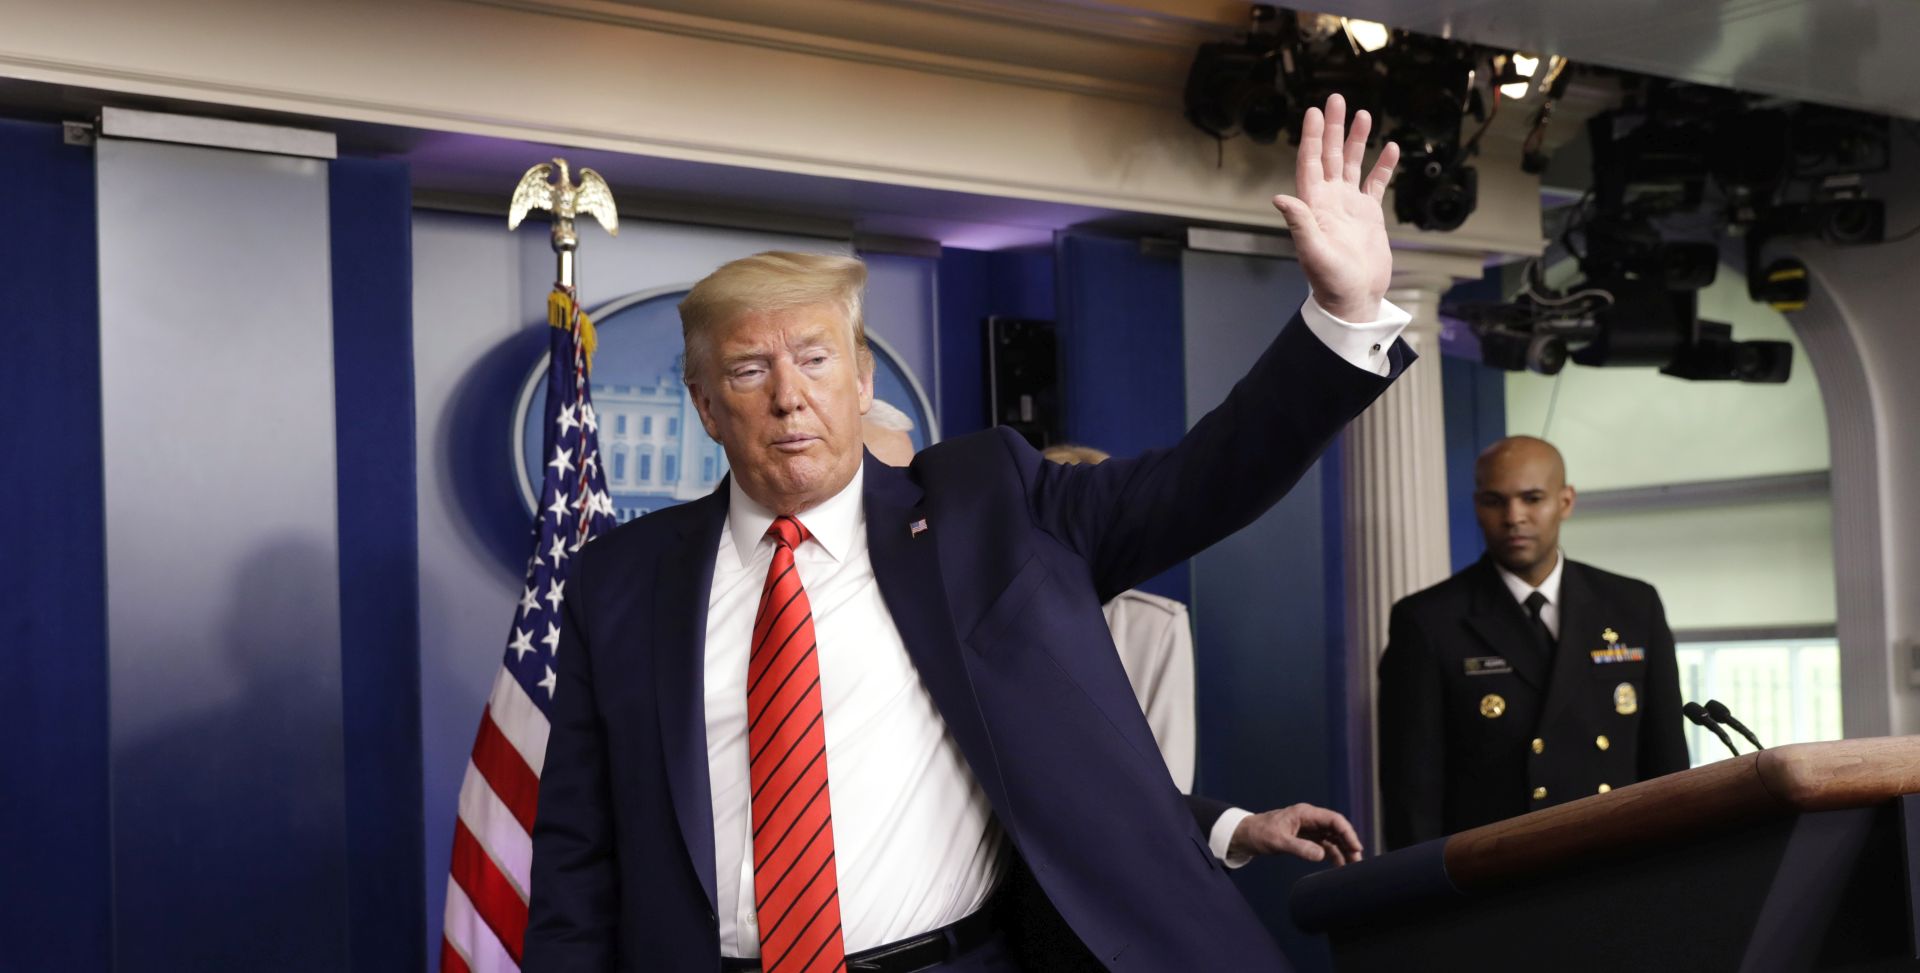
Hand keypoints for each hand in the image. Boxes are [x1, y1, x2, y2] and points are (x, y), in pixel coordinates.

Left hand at [1229, 803, 1364, 865]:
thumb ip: (1300, 848)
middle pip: (1337, 829)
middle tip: (1357, 861)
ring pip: (1333, 838)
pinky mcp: (1306, 838)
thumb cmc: (1260, 833)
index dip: (1348, 833)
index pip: (1334, 820)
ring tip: (1351, 866)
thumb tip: (1321, 856)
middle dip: (1348, 844)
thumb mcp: (1279, 842)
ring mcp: (1309, 828)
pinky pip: (1324, 845)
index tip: (1356, 848)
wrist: (1246, 835)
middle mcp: (1310, 819)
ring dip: (1343, 850)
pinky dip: (1333, 854)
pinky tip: (1338, 866)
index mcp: (1305, 813)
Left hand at [1271, 93, 1399, 322]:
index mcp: (1314, 205)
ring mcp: (1349, 205)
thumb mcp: (1313, 252)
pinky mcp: (1368, 214)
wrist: (1354, 299)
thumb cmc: (1331, 281)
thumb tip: (1280, 197)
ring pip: (1351, 164)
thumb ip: (1300, 224)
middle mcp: (1329, 200)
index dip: (1311, 137)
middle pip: (1329, 155)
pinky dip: (1382, 166)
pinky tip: (1390, 148)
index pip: (1310, 163)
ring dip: (1355, 140)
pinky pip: (1375, 183)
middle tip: (1336, 98)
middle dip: (1332, 127)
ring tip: (1362, 114)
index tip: (1314, 112)